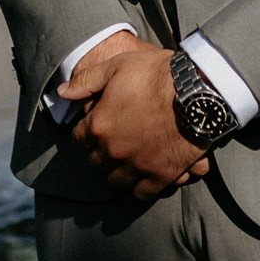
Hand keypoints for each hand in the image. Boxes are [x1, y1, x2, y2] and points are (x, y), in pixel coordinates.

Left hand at [63, 32, 210, 199]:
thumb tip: (62, 92)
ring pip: (115, 181)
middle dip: (99, 154)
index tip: (92, 130)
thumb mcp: (116, 66)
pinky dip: (140, 187)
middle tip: (110, 145)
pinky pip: (142, 194)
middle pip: (95, 163)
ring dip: (117, 172)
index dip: (83, 134)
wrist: (197, 90)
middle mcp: (113, 150)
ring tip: (125, 163)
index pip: (78, 140)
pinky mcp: (161, 176)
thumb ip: (86, 81)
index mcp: (99, 125)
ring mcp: (137, 166)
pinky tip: (143, 177)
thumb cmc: (156, 73)